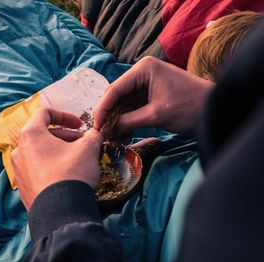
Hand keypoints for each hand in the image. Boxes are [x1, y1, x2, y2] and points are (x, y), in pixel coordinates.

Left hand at [11, 108, 102, 209]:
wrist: (61, 212)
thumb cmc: (71, 173)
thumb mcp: (88, 149)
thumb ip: (92, 136)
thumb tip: (94, 135)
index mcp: (31, 135)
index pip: (45, 113)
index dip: (65, 115)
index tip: (79, 125)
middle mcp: (19, 150)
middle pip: (43, 134)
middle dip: (65, 136)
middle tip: (82, 143)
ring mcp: (19, 171)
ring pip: (39, 153)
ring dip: (58, 151)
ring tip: (76, 159)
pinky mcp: (23, 187)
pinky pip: (36, 170)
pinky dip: (50, 167)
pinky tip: (66, 175)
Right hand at [94, 56, 214, 136]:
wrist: (216, 111)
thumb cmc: (189, 108)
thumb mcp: (155, 115)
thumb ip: (128, 121)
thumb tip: (106, 131)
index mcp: (143, 69)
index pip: (114, 90)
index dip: (102, 110)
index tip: (96, 128)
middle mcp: (142, 73)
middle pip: (117, 96)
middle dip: (110, 117)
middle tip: (103, 136)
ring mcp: (147, 84)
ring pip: (124, 105)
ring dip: (119, 122)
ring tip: (114, 141)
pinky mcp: (152, 96)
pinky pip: (134, 109)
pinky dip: (129, 122)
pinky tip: (124, 138)